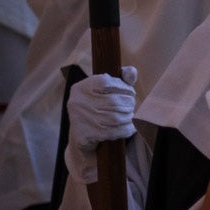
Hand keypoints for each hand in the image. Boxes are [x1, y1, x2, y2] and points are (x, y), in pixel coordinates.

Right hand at [64, 67, 137, 184]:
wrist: (83, 138)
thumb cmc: (98, 110)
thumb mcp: (106, 92)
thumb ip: (120, 80)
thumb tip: (131, 72)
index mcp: (81, 88)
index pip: (107, 82)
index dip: (124, 87)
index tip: (130, 93)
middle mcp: (77, 102)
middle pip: (113, 101)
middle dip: (128, 104)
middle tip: (132, 108)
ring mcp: (79, 119)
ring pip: (114, 118)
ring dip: (128, 118)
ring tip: (131, 118)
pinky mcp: (84, 135)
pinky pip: (112, 132)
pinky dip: (125, 130)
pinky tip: (128, 129)